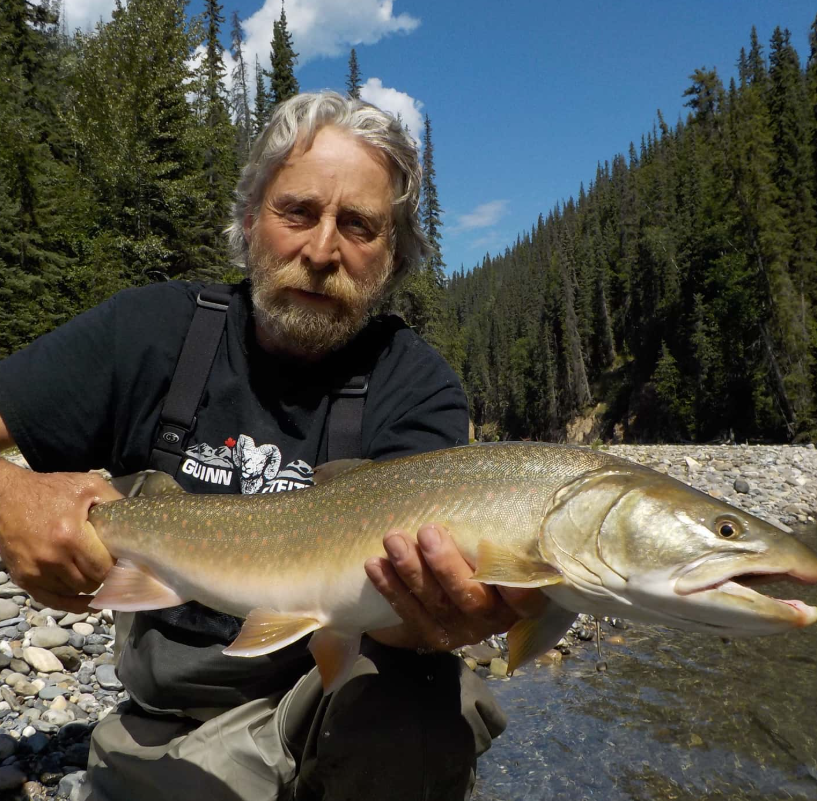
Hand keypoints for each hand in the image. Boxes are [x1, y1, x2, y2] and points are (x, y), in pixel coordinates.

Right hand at [0, 464, 119, 611]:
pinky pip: (51, 600)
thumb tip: (136, 520)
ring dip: (87, 586)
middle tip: (109, 566)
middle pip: (90, 583)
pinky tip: (85, 601)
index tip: (122, 559)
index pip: (104, 567)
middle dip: (103, 576)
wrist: (8, 496)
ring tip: (95, 573)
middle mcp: (52, 558)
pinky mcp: (23, 578)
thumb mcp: (89, 486)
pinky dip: (70, 603)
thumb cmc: (51, 489)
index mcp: (71, 536)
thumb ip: (115, 501)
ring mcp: (35, 571)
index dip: (116, 566)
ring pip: (73, 592)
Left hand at [364, 523, 547, 650]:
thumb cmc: (484, 550)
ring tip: (394, 539)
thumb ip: (501, 532)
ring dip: (412, 571)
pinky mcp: (433, 635)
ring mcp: (463, 631)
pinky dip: (390, 588)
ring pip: (437, 604)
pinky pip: (409, 614)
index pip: (525, 597)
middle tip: (427, 531)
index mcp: (520, 598)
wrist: (454, 583)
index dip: (514, 585)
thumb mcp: (500, 542)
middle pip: (471, 598)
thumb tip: (500, 493)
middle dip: (446, 565)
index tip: (495, 556)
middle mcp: (494, 619)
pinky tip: (375, 564)